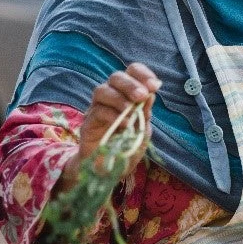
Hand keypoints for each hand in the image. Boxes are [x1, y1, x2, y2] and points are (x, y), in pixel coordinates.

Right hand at [61, 63, 159, 186]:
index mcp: (127, 95)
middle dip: (130, 84)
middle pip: (115, 77)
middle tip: (141, 96)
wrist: (109, 170)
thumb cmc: (126, 147)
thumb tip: (151, 93)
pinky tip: (124, 125)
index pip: (132, 72)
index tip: (155, 86)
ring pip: (101, 90)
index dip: (143, 74)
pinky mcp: (87, 124)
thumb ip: (145, 112)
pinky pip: (97, 112)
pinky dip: (112, 116)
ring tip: (131, 109)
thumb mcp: (143, 130)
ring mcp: (96, 109)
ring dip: (119, 97)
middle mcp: (110, 98)